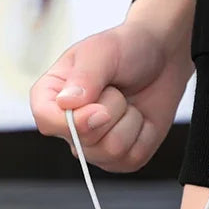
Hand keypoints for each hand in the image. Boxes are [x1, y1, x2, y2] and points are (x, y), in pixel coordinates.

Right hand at [30, 0, 194, 171]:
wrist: (162, 57)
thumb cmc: (126, 49)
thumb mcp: (103, 51)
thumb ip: (84, 76)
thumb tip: (67, 104)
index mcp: (52, 97)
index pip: (47, 121)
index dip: (75, 121)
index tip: (100, 107)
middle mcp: (68, 127)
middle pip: (84, 141)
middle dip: (112, 110)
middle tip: (116, 89)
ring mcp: (94, 147)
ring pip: (111, 152)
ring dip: (130, 120)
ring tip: (127, 102)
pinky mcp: (121, 159)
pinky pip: (133, 158)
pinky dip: (145, 134)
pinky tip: (141, 117)